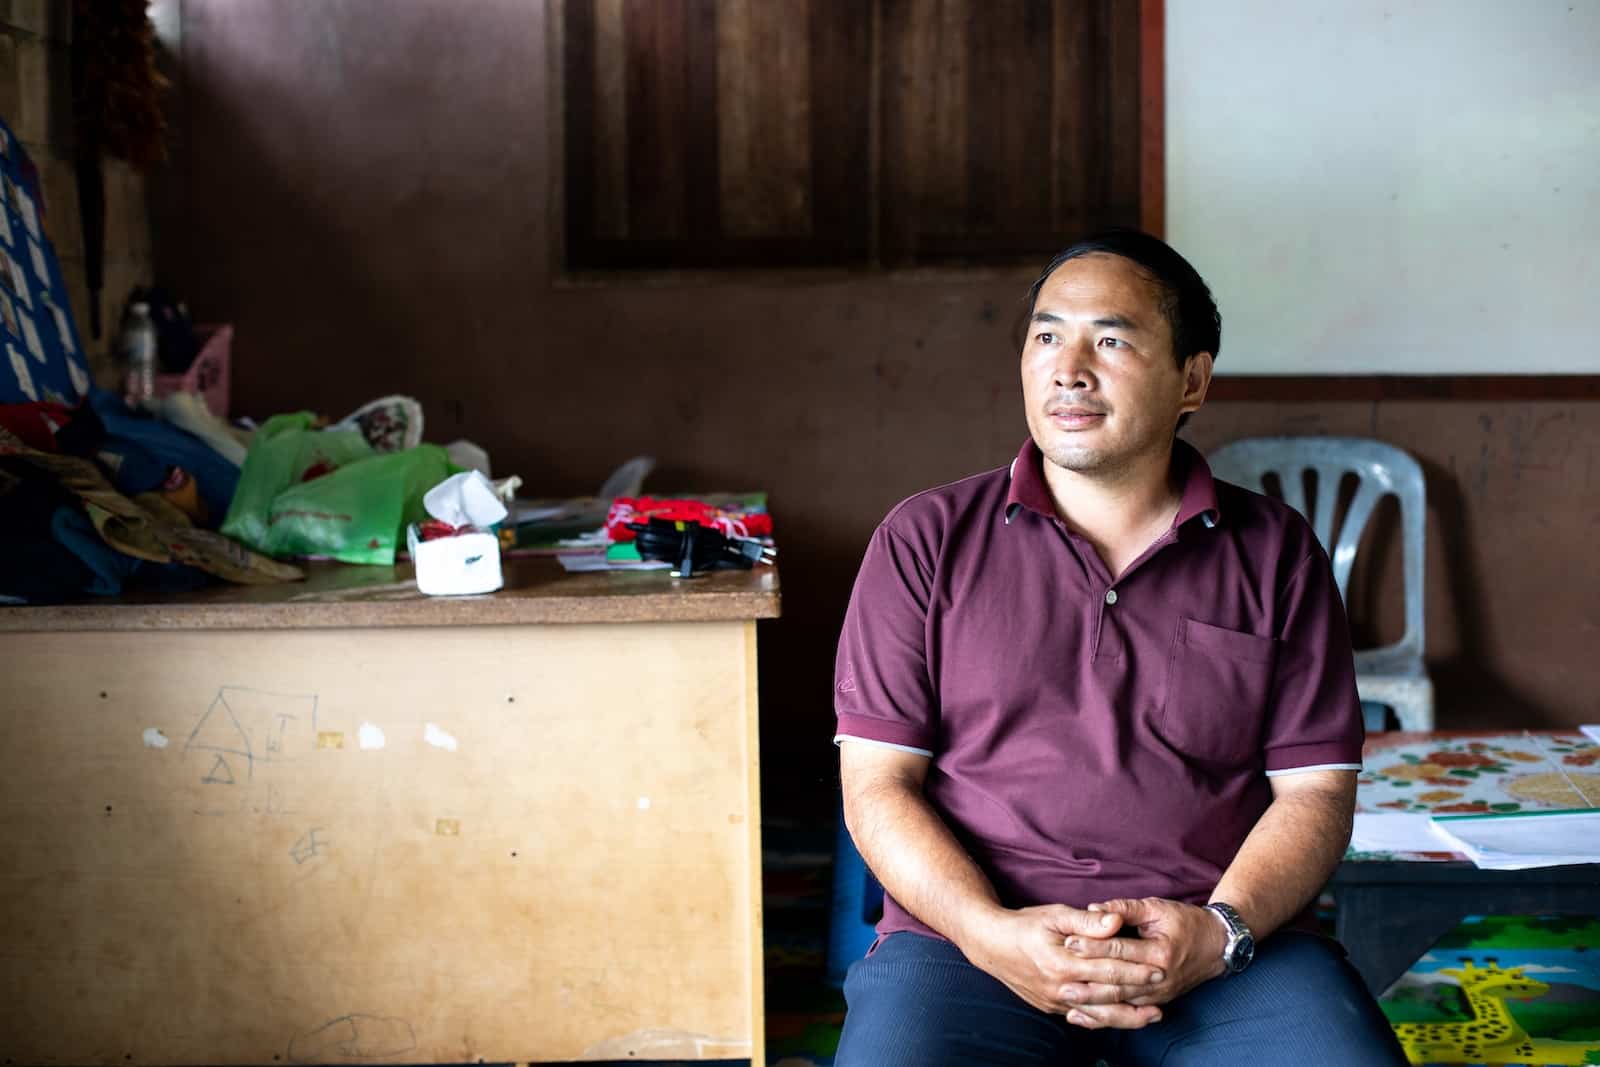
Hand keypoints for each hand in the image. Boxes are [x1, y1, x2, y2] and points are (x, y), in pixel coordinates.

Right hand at [959, 904, 1165, 1027]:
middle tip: (1164, 986)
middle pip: (1109, 995)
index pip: (1109, 968)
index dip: (1136, 968)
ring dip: (1128, 1016)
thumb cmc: (1025, 925)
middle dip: (1139, 991)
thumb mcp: (1055, 915)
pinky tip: (1121, 1019)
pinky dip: (1106, 1020)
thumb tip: (1115, 921)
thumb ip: (1087, 922)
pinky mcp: (1052, 1006)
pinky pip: (1084, 1017)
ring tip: (1153, 1015)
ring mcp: (1056, 1001)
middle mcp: (1061, 987)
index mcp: (1063, 963)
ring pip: (1099, 1014)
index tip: (1159, 965)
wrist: (991, 944)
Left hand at [1056, 897, 1227, 1028]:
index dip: (1093, 945)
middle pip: (1117, 981)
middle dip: (1086, 979)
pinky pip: (1127, 1012)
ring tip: (1065, 998)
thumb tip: (1094, 909)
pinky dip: (1105, 1015)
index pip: (1119, 950)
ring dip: (1092, 1002)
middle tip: (1058, 977)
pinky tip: (1083, 1015)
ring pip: (1120, 1002)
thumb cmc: (1185, 922)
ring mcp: (1159, 994)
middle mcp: (1159, 978)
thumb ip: (1125, 908)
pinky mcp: (1157, 1002)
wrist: (1217, 946)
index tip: (1068, 941)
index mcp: (1159, 952)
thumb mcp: (1157, 908)